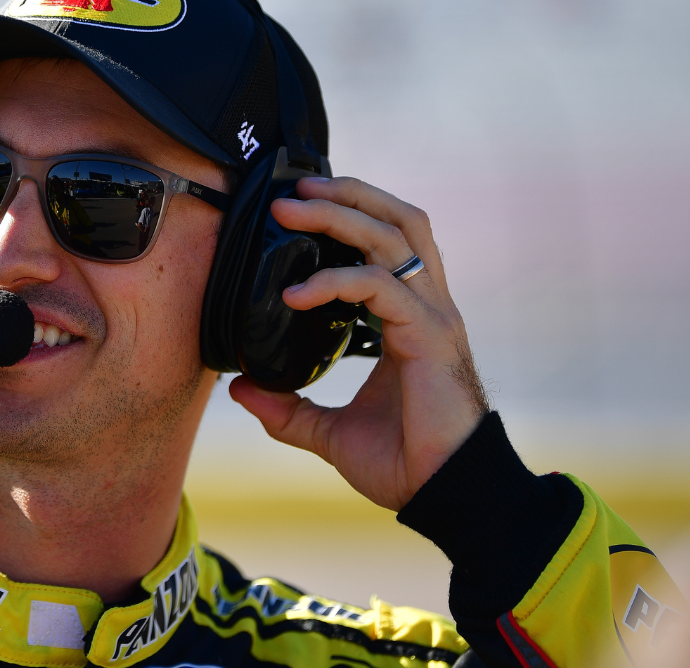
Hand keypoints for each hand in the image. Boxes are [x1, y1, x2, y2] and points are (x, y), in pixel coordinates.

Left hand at [228, 177, 488, 510]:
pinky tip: (295, 293)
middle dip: (346, 196)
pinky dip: (335, 280)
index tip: (299, 211)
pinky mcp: (429, 337)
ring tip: (293, 211)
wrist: (447, 496)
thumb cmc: (404, 463)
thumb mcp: (330, 434)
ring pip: (394, 237)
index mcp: (409, 320)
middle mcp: (427, 307)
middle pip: (398, 221)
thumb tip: (241, 392)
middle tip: (292, 193)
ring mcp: (432, 317)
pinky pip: (380, 287)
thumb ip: (289, 410)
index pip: (389, 244)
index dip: (351, 216)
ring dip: (342, 215)